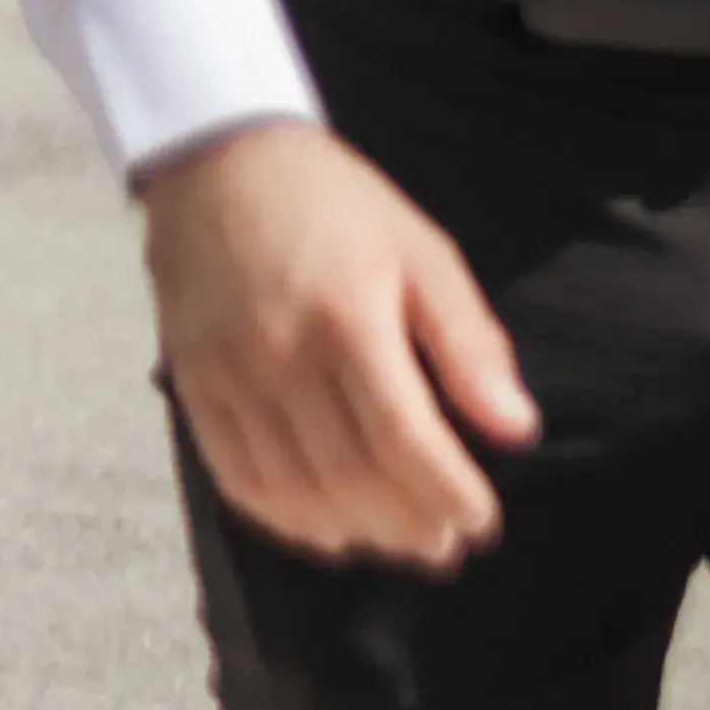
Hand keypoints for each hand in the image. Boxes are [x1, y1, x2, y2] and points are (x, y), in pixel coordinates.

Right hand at [139, 118, 539, 568]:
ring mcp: (229, 377)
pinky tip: (328, 532)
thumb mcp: (424, 253)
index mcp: (349, 317)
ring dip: (355, 532)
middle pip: (351, 476)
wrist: (221, 162)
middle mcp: (281, 356)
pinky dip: (286, 520)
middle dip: (410, 525)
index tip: (484, 524)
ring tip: (401, 545)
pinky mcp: (194, 387)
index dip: (448, 494)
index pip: (405, 439)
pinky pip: (239, 479)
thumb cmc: (339, 205)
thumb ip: (468, 345)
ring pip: (295, 490)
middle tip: (449, 547)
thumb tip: (515, 430)